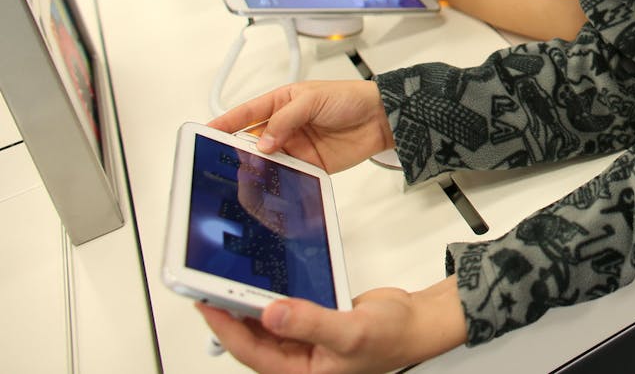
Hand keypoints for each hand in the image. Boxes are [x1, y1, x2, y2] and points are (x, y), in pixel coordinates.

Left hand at [198, 277, 465, 373]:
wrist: (416, 322)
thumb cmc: (391, 337)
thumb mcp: (350, 331)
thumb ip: (309, 322)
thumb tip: (271, 313)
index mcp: (300, 371)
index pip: (251, 350)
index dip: (225, 327)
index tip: (207, 302)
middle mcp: (297, 358)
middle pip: (252, 337)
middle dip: (231, 314)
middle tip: (210, 285)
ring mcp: (304, 340)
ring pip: (266, 323)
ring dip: (250, 304)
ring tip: (229, 281)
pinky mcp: (312, 322)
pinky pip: (284, 310)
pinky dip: (273, 296)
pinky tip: (264, 282)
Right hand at [208, 80, 391, 173]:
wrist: (381, 118)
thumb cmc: (350, 98)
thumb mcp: (313, 99)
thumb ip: (286, 119)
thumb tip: (263, 142)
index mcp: (280, 103)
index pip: (246, 114)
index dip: (225, 123)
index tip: (205, 132)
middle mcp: (284, 126)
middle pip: (252, 141)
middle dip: (237, 150)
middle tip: (224, 160)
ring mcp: (295, 147)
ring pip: (267, 161)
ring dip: (257, 168)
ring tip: (245, 176)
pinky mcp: (309, 166)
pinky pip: (288, 175)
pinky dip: (278, 181)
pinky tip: (270, 185)